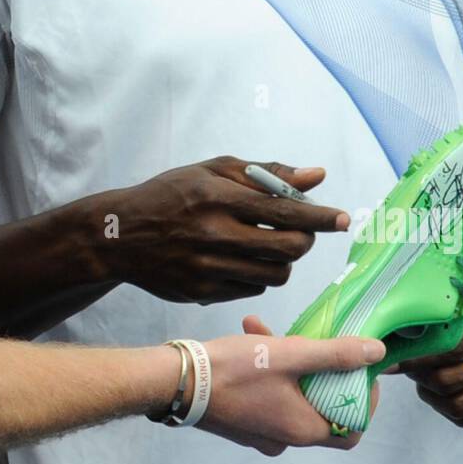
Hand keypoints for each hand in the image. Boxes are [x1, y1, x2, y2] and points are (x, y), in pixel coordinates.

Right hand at [106, 155, 349, 305]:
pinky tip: (244, 260)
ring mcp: (207, 267)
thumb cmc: (171, 194)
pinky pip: (252, 288)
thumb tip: (316, 177)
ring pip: (275, 273)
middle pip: (288, 249)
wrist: (121, 235)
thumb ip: (266, 173)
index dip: (320, 217)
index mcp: (218, 197)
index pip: (285, 210)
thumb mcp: (213, 171)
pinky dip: (258, 275)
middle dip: (305, 241)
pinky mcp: (202, 292)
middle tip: (301, 233)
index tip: (342, 218)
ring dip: (283, 260)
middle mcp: (213, 234)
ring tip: (269, 245)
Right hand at [197, 316, 384, 455]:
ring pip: (292, 395)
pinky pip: (268, 395)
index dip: (364, 402)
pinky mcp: (243, 419)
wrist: (177, 382)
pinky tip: (252, 331)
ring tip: (274, 329)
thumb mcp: (290, 355)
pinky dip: (269, 369)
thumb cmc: (234, 371)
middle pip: (322, 408)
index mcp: (303, 430)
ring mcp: (261, 431)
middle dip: (322, 371)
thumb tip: (378, 352)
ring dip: (291, 362)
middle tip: (320, 345)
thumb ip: (335, 354)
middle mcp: (285, 438)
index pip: (352, 429)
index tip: (361, 371)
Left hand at [397, 275, 462, 425]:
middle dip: (418, 375)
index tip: (394, 353)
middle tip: (403, 365)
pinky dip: (446, 408)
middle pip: (451, 380)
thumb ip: (444, 303)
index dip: (417, 355)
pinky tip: (438, 391)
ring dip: (430, 395)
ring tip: (420, 378)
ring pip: (459, 405)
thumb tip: (398, 322)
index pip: (452, 348)